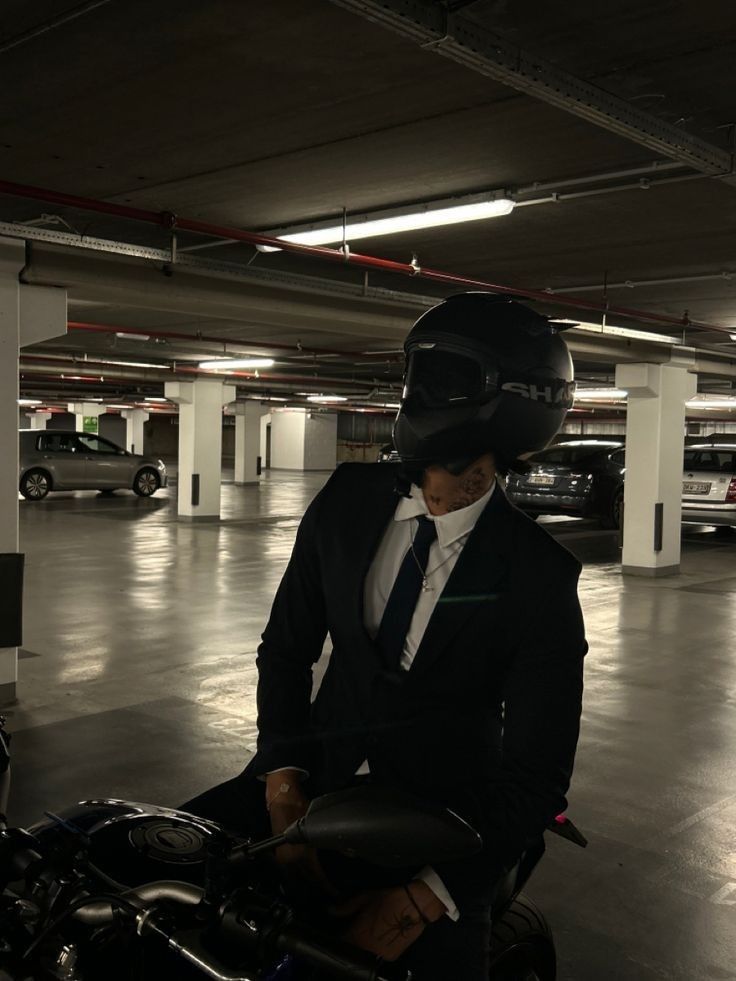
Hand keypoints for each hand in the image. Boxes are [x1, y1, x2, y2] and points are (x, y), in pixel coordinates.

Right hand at [265, 771, 335, 895]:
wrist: (281, 797)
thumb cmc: (300, 806)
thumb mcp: (318, 822)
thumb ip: (332, 839)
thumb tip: (349, 852)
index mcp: (303, 854)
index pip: (317, 878)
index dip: (327, 889)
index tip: (336, 895)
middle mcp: (291, 860)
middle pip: (305, 884)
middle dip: (317, 893)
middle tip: (329, 898)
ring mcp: (282, 859)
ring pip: (295, 882)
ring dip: (306, 889)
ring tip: (318, 895)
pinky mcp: (278, 856)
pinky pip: (288, 875)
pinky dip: (297, 881)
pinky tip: (305, 883)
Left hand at [334, 882, 445, 961]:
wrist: (415, 905)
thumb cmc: (388, 899)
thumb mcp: (365, 898)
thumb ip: (346, 907)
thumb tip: (330, 910)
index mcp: (357, 935)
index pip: (341, 944)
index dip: (340, 938)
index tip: (342, 931)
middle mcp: (366, 949)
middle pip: (352, 951)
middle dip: (351, 943)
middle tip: (355, 931)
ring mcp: (379, 956)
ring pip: (364, 955)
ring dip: (362, 948)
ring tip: (368, 935)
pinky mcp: (391, 958)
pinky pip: (377, 957)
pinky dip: (375, 950)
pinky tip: (378, 939)